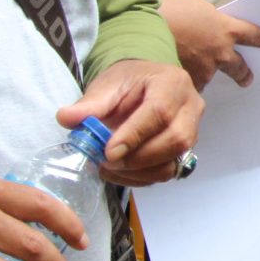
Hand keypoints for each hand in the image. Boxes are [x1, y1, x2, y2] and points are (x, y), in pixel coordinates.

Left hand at [56, 59, 203, 187]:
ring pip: (174, 161)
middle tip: (107, 162)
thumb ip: (90, 104)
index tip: (108, 152)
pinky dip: (141, 178)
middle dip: (138, 158)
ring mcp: (192, 131)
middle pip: (175, 140)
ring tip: (110, 167)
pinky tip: (120, 171)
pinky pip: (168, 172)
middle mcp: (190, 107)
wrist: (145, 86)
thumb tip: (66, 118)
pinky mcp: (185, 151)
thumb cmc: (128, 82)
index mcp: (172, 83)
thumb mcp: (108, 85)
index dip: (135, 135)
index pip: (160, 112)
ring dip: (139, 172)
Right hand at [160, 0, 259, 88]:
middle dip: (244, 74)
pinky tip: (174, 78)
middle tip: (247, 79)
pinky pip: (190, 85)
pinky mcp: (186, 82)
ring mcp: (203, 70)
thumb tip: (203, 18)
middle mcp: (219, 53)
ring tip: (193, 74)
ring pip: (210, 77)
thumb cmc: (166, 8)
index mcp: (225, 29)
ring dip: (204, 75)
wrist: (142, 28)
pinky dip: (185, 81)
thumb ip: (204, 13)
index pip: (255, 35)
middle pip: (239, 67)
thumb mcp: (192, 1)